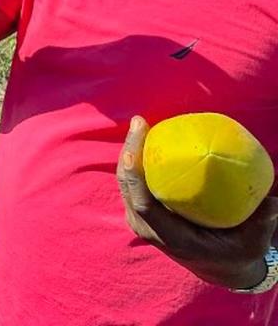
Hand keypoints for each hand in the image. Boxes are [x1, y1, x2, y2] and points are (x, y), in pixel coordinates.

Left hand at [117, 116, 277, 288]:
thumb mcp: (253, 243)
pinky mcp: (142, 211)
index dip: (135, 177)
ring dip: (130, 151)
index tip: (134, 151)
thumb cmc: (237, 252)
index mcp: (171, 237)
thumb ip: (261, 223)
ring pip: (126, 182)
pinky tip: (147, 137)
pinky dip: (137, 160)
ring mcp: (142, 220)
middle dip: (129, 152)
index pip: (144, 205)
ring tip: (140, 124)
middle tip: (140, 122)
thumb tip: (271, 200)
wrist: (218, 267)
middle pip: (128, 188)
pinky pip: (134, 182)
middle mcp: (149, 229)